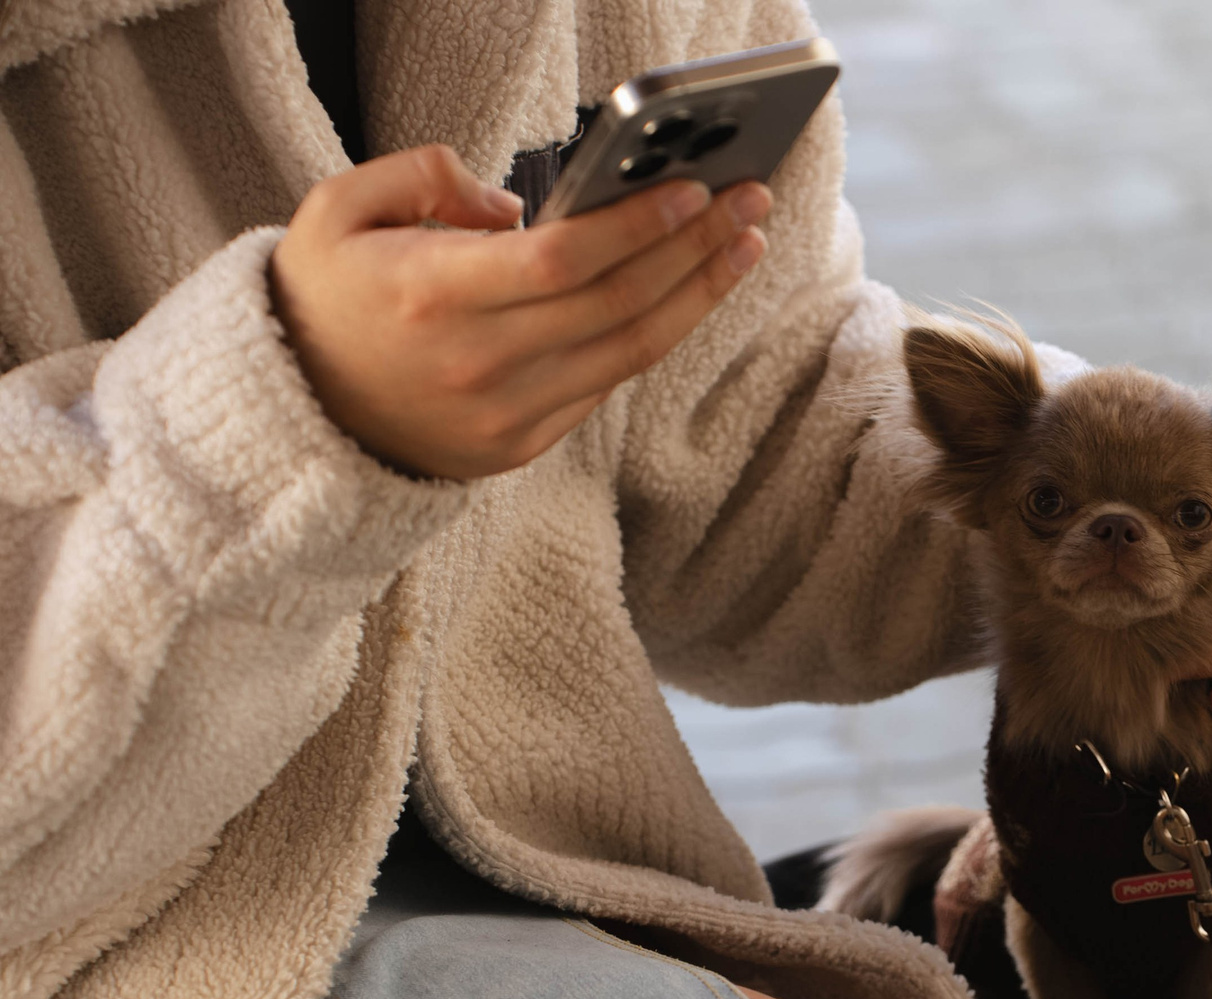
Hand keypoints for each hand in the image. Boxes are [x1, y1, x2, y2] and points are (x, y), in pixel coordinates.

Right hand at [269, 144, 770, 479]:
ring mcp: (507, 414)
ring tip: (743, 245)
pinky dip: (656, 333)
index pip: (563, 260)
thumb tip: (517, 203)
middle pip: (618, 304)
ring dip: (699, 294)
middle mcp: (479, 364)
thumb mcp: (337, 209)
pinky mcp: (525, 445)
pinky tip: (691, 292)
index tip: (693, 191)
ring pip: (632, 351)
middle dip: (695, 249)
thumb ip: (422, 175)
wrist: (297, 414)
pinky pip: (607, 383)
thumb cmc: (324, 298)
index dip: (637, 225)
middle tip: (748, 203)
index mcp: (433, 297)